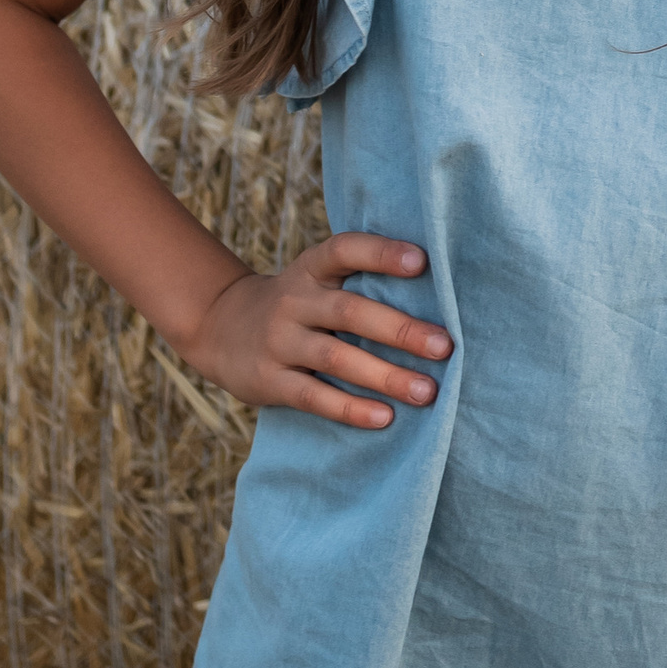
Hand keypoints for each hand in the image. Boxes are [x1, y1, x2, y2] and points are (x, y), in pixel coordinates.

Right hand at [183, 231, 451, 426]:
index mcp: (312, 269)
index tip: (422, 261)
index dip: (381, 253)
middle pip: (350, 311)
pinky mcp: (269, 380)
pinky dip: (351, 409)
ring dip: (385, 376)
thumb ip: (361, 282)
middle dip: (400, 329)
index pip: (345, 250)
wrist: (221, 328)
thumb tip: (441, 296)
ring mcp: (279, 341)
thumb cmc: (299, 304)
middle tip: (445, 346)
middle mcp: (294, 300)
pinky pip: (314, 397)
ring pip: (336, 358)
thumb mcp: (317, 280)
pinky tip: (385, 418)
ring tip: (427, 391)